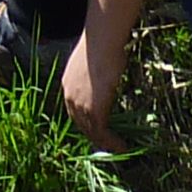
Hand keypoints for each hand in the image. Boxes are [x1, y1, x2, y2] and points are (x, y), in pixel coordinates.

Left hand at [59, 22, 124, 148]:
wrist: (102, 42)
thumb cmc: (103, 45)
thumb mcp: (95, 62)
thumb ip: (95, 75)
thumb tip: (107, 74)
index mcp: (68, 85)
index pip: (75, 111)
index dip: (87, 123)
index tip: (99, 129)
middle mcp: (70, 97)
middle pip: (81, 125)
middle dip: (95, 137)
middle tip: (109, 145)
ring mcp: (81, 104)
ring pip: (91, 132)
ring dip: (106, 144)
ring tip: (119, 149)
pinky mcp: (94, 110)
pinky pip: (102, 133)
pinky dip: (112, 142)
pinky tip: (122, 146)